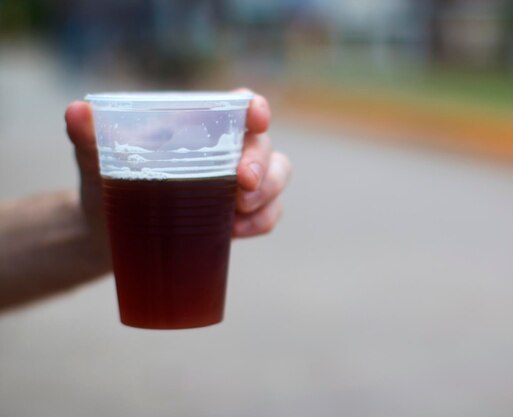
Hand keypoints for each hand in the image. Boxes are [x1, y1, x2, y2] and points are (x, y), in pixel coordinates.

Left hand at [64, 90, 290, 252]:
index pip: (238, 107)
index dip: (255, 108)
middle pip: (264, 145)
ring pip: (279, 176)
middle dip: (261, 164)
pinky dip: (262, 221)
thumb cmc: (107, 187)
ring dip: (268, 194)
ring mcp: (239, 184)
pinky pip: (270, 213)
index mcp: (198, 127)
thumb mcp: (98, 163)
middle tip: (243, 185)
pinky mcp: (242, 214)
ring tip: (237, 214)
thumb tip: (76, 112)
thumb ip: (90, 138)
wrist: (109, 233)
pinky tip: (236, 232)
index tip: (256, 119)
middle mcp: (226, 150)